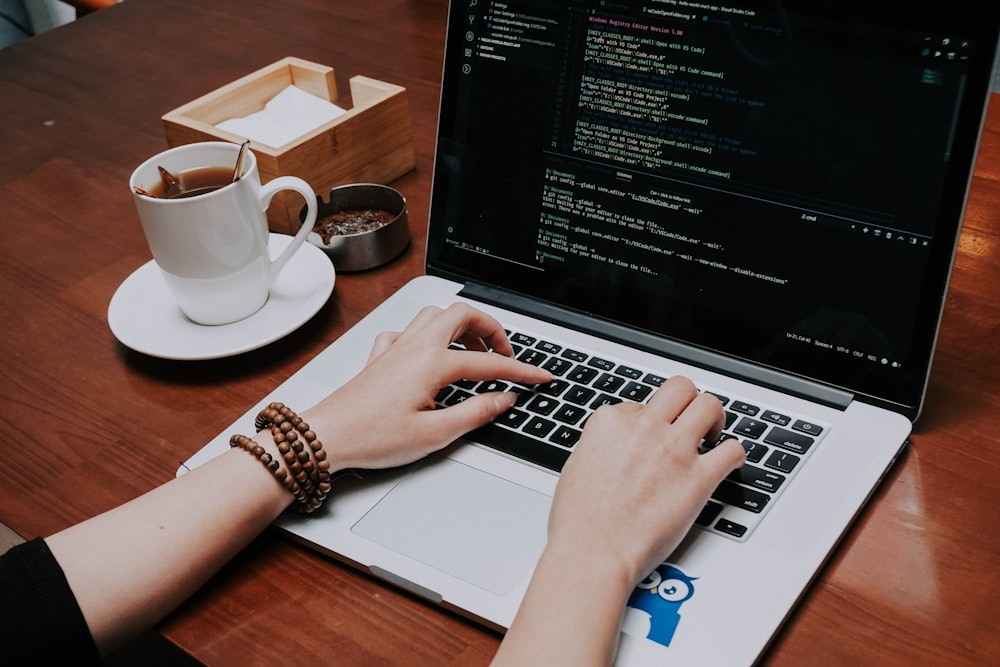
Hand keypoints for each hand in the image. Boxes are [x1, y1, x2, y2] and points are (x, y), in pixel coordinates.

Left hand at [302, 303, 551, 471]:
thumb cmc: (372, 437)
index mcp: (433, 363)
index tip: (540, 377)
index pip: (489, 363)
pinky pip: (408, 331)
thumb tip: (503, 400)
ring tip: (474, 350)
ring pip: (435, 315)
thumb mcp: (434, 434)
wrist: (326, 437)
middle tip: (505, 354)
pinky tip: (428, 355)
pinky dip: (426, 336)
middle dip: (491, 329)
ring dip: (460, 325)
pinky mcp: (380, 358)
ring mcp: (396, 348)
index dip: (521, 371)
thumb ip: (475, 413)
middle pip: (462, 314)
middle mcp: (415, 347)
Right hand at [547, 376, 745, 585]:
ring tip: (711, 435)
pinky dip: (735, 453)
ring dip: (713, 418)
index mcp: (610, 422)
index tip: (651, 438)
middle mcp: (644, 428)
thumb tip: (617, 446)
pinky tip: (728, 462)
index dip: (648, 421)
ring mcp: (673, 450)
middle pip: (680, 389)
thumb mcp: (577, 466)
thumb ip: (602, 446)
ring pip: (709, 406)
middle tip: (690, 420)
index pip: (640, 404)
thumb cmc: (579, 521)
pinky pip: (732, 450)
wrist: (592, 554)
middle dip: (687, 401)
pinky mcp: (698, 478)